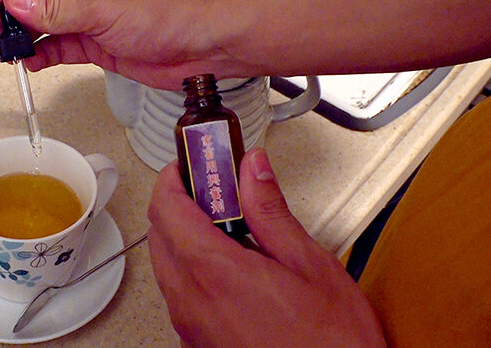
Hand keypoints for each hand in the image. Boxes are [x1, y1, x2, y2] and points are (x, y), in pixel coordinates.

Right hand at [0, 0, 248, 89]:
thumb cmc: (173, 12)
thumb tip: (17, 1)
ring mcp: (92, 12)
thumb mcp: (106, 8)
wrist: (205, 46)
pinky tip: (31, 61)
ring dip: (24, 36)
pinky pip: (62, 44)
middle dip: (12, 14)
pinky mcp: (98, 40)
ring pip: (46, 22)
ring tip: (3, 50)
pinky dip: (45, 53)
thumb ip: (57, 9)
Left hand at [147, 149, 384, 345]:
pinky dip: (193, 269)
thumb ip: (270, 210)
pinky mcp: (197, 342)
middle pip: (159, 233)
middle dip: (180, 202)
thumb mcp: (310, 264)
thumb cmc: (331, 343)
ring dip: (185, 236)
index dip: (175, 176)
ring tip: (230, 226)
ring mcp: (190, 326)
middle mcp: (192, 301)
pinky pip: (180, 294)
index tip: (194, 162)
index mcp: (215, 272)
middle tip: (217, 188)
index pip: (167, 207)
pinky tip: (231, 267)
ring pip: (167, 265)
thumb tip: (251, 168)